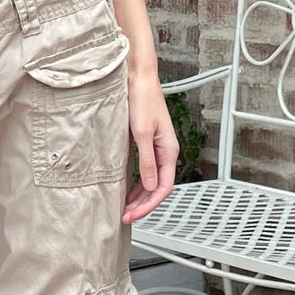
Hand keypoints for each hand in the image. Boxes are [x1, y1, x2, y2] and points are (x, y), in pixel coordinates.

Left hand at [124, 75, 177, 224]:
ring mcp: (156, 147)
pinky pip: (145, 169)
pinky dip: (136, 182)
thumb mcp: (141, 133)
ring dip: (139, 195)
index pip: (164, 187)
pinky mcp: (147, 142)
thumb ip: (147, 161)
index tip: (133, 214)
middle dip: (142, 204)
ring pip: (151, 180)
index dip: (149, 205)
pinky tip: (126, 188)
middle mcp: (165, 150)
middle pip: (158, 187)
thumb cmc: (143, 99)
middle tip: (125, 216)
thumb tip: (151, 185)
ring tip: (124, 207)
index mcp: (169, 150)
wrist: (138, 77)